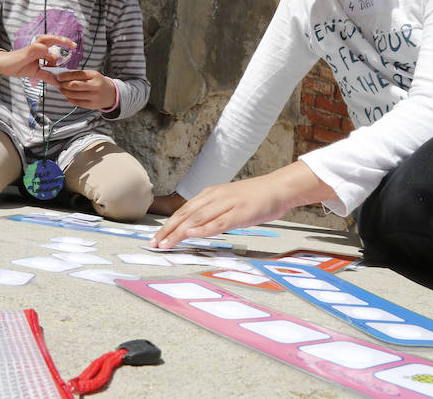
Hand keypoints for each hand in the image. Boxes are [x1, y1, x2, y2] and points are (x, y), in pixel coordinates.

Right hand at [0, 34, 75, 86]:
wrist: (4, 66)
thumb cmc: (18, 66)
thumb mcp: (36, 73)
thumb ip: (47, 76)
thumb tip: (58, 82)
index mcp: (40, 50)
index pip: (54, 43)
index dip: (64, 43)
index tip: (74, 47)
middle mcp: (37, 46)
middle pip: (52, 38)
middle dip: (64, 40)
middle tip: (74, 45)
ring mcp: (32, 48)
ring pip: (46, 40)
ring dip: (56, 41)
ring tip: (64, 46)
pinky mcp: (27, 51)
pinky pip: (39, 49)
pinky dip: (45, 53)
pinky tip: (48, 60)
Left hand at [57, 69, 116, 109]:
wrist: (111, 94)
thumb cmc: (98, 82)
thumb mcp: (91, 74)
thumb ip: (78, 74)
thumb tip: (63, 75)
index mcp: (94, 76)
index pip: (77, 74)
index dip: (65, 76)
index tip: (58, 77)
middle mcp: (95, 86)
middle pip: (74, 85)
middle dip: (64, 85)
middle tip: (59, 84)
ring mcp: (94, 96)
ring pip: (74, 95)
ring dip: (65, 92)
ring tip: (61, 89)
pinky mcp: (92, 105)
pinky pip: (77, 102)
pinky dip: (70, 98)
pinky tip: (67, 95)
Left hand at [149, 161, 335, 248]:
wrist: (278, 188)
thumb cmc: (255, 198)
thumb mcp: (229, 203)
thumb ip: (213, 213)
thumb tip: (196, 227)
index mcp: (211, 194)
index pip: (184, 211)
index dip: (168, 224)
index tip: (156, 237)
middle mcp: (215, 197)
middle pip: (186, 215)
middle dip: (168, 230)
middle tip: (154, 243)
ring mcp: (227, 204)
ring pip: (198, 219)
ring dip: (179, 232)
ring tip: (166, 243)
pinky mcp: (240, 213)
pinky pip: (219, 222)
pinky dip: (204, 229)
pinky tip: (192, 235)